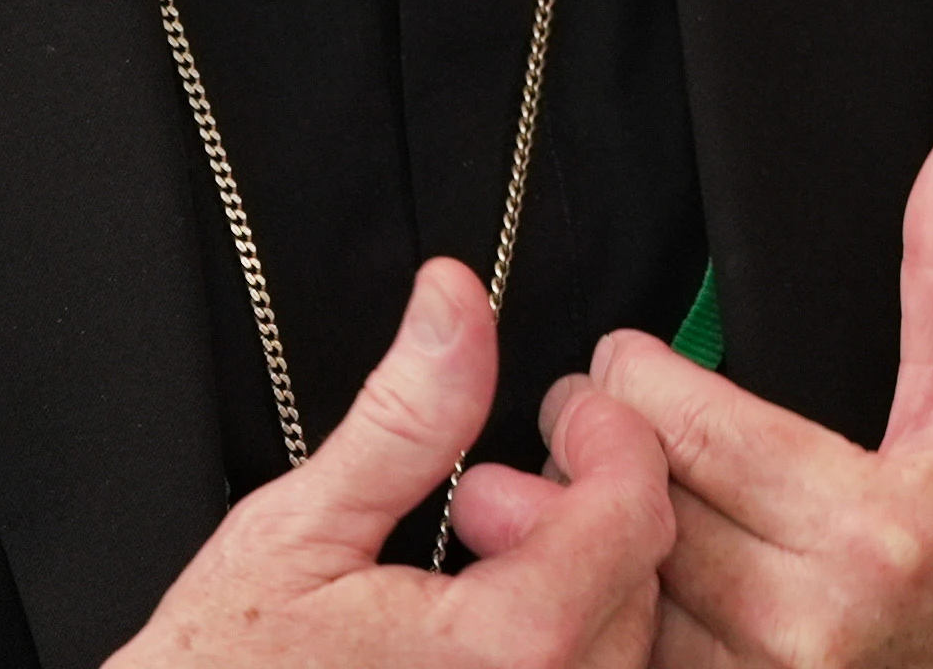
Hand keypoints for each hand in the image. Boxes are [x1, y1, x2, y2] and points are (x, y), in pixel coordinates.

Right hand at [113, 256, 676, 668]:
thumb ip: (402, 418)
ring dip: (568, 579)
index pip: (631, 516)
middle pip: (636, 582)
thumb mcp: (297, 532)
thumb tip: (457, 299)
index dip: (612, 436)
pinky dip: (551, 644)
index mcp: (506, 650)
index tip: (570, 407)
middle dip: (580, 506)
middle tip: (489, 482)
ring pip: (616, 648)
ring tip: (472, 557)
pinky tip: (472, 631)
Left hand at [579, 105, 932, 667]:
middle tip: (582, 413)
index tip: (626, 359)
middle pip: (636, 503)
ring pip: (622, 596)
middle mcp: (814, 621)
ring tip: (582, 488)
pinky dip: (618, 622)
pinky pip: (645, 666)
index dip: (627, 375)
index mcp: (871, 526)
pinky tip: (620, 579)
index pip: (680, 425)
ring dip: (587, 537)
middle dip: (593, 444)